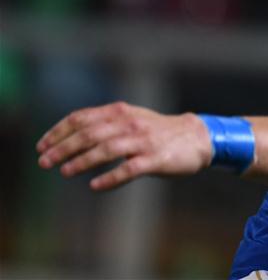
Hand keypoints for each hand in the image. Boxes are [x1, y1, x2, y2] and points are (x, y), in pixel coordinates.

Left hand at [36, 102, 211, 190]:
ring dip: (82, 161)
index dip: (59, 131)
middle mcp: (130, 123)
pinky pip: (129, 169)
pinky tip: (95, 186)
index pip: (82, 117)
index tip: (42, 145)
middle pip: (90, 133)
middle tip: (44, 162)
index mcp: (121, 111)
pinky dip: (110, 178)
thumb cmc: (158, 131)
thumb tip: (70, 136)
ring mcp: (143, 141)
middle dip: (63, 148)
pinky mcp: (156, 159)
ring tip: (65, 172)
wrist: (196, 137)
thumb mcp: (131, 119)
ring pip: (107, 149)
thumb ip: (105, 123)